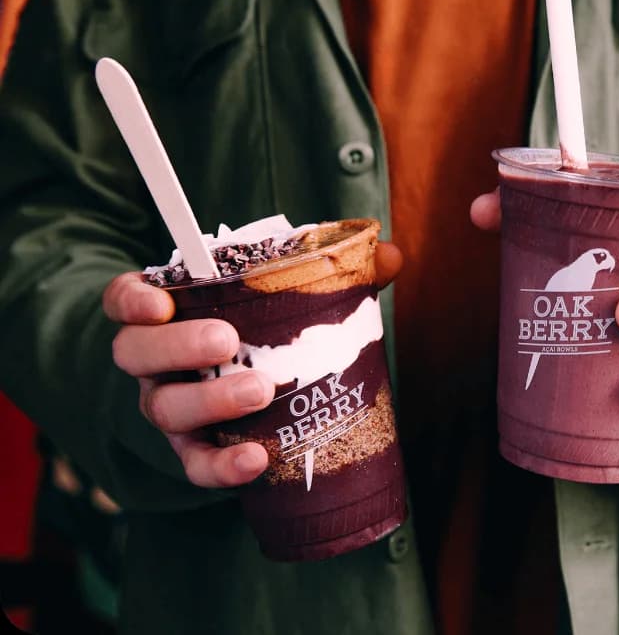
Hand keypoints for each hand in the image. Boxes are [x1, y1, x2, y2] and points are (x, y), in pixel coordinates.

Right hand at [103, 241, 402, 488]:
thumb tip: (392, 254)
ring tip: (259, 391)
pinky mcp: (193, 451)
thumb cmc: (264, 333)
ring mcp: (170, 407)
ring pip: (164, 408)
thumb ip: (333, 273)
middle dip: (176, 345)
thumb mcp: (285, 298)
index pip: (125, 300)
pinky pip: (194, 464)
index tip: (156, 300)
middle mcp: (157, 361)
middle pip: (137, 352)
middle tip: (227, 341)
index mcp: (169, 314)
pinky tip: (255, 459)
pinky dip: (220, 466)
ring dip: (208, 401)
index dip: (130, 299)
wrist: (249, 399)